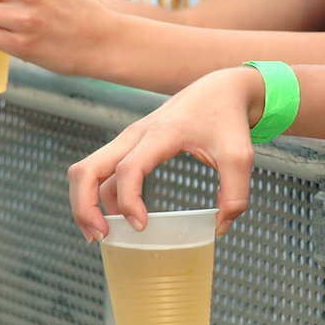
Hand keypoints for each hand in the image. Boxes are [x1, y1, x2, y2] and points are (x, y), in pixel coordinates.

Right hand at [67, 66, 265, 240]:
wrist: (221, 88)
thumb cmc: (228, 118)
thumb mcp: (240, 156)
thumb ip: (236, 193)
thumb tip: (218, 228)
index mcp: (162, 134)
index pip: (128, 169)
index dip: (128, 201)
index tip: (141, 226)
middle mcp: (136, 134)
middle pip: (87, 169)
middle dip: (84, 207)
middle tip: (101, 236)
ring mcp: (129, 139)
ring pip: (87, 170)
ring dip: (85, 203)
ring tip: (102, 234)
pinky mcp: (130, 145)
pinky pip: (101, 171)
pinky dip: (97, 195)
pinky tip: (113, 218)